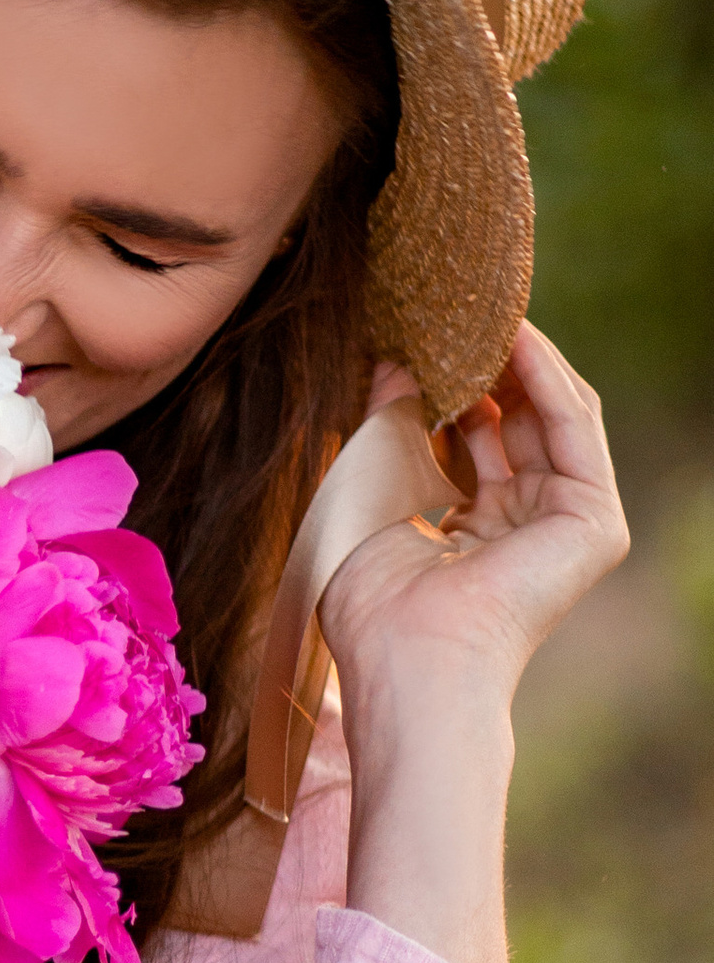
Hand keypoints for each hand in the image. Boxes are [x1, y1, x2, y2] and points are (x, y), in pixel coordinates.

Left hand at [320, 327, 627, 715]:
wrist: (406, 657)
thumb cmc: (373, 600)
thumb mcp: (369, 491)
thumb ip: (385, 424)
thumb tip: (390, 363)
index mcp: (474, 530)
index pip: (479, 436)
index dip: (458, 379)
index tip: (426, 328)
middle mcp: (525, 526)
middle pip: (520, 419)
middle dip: (491, 360)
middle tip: (455, 306)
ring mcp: (565, 525)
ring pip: (552, 415)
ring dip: (519, 357)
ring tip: (481, 306)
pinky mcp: (593, 522)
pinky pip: (572, 426)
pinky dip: (544, 375)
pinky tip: (511, 334)